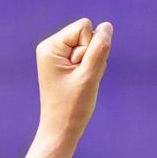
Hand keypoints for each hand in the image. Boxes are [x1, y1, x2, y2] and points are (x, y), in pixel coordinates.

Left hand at [36, 18, 110, 137]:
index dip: (89, 48)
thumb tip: (106, 26)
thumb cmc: (72, 106)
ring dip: (92, 64)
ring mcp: (56, 55)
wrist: (61, 130)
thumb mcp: (90, 75)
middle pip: (87, 34)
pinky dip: (89, 68)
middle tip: (80, 79)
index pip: (84, 27)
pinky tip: (81, 83)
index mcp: (50, 46)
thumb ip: (100, 49)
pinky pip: (87, 55)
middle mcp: (50, 46)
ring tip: (80, 83)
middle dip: (91, 56)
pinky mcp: (63, 63)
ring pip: (89, 45)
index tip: (78, 71)